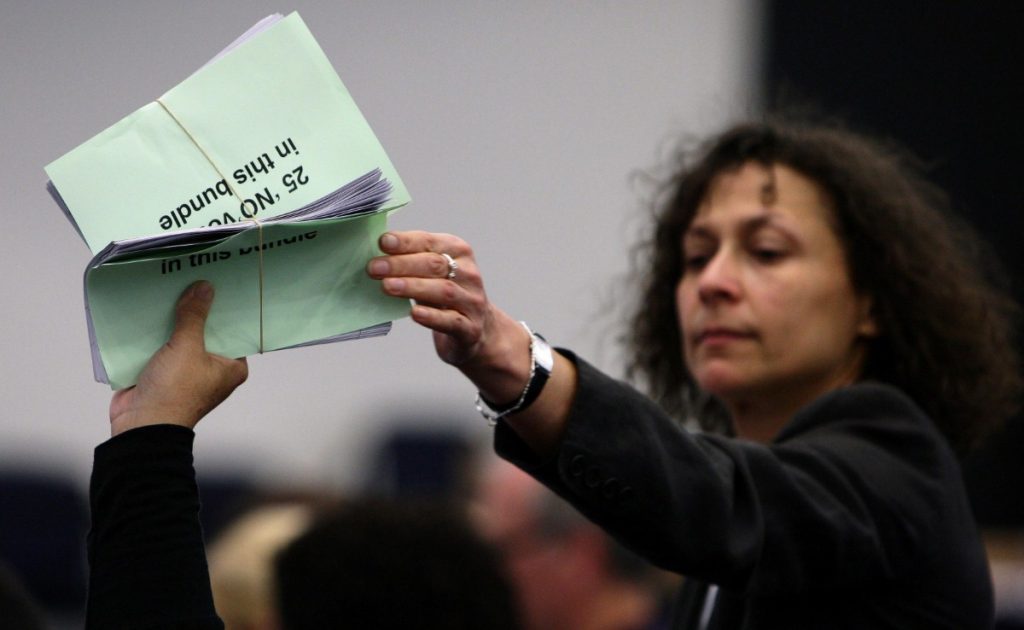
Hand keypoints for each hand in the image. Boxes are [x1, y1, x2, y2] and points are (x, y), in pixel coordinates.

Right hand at [108, 281, 248, 436]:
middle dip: (196, 309)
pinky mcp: (162, 370)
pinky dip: (155, 330)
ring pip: (182, 335)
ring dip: (174, 318)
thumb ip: (194, 317)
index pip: (234, 330)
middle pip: (205, 330)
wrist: (140, 425)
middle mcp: (212, 368)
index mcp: (231, 367)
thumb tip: (204, 288)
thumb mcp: (187, 348)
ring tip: (170, 285)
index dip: (226, 308)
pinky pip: (161, 343)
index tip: (221, 282)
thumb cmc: (174, 392)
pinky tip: (149, 306)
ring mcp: (186, 369)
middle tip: (192, 277)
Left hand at [366, 231, 531, 401]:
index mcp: (458, 251)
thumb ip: (409, 259)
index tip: (382, 242)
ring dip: (413, 287)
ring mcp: (472, 301)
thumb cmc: (443, 295)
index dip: (405, 242)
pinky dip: (432, 317)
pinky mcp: (470, 328)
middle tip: (374, 268)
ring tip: (388, 287)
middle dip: (402, 264)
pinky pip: (451, 320)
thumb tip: (375, 252)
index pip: (429, 242)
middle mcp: (469, 274)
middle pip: (435, 265)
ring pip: (443, 291)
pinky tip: (414, 313)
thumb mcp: (430, 272)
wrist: (476, 329)